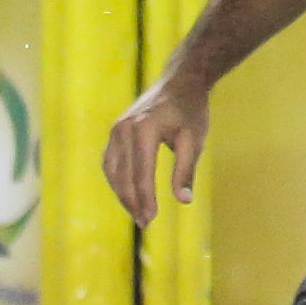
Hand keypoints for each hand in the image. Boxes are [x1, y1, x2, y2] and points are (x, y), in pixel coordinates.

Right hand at [102, 75, 208, 225]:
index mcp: (145, 128)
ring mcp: (117, 128)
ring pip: (113, 171)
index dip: (145, 198)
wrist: (180, 81)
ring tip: (137, 213)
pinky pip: (111, 162)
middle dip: (133, 201)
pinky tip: (129, 195)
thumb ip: (186, 170)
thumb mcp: (194, 140)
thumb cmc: (190, 111)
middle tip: (145, 222)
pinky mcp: (115, 131)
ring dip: (123, 194)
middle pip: (124, 175)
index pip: (141, 173)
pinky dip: (117, 181)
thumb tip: (183, 201)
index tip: (150, 219)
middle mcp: (125, 128)